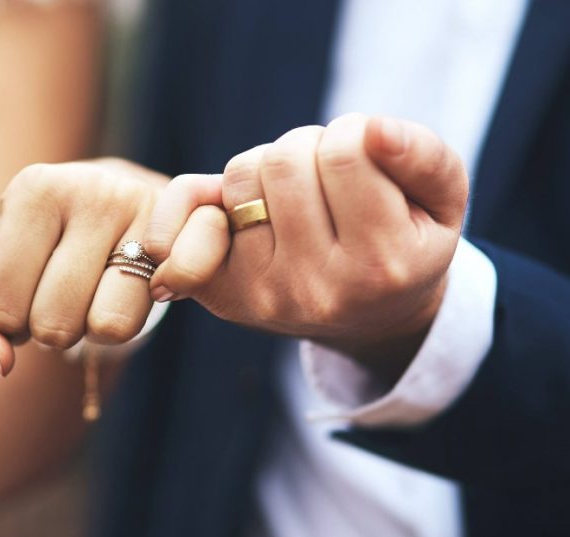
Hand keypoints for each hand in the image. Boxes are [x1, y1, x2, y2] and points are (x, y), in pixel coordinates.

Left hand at [0, 159, 167, 375]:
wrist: (111, 206)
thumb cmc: (30, 250)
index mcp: (32, 188)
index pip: (2, 311)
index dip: (9, 320)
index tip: (25, 285)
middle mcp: (91, 188)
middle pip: (54, 325)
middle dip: (51, 327)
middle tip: (62, 291)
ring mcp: (145, 209)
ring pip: (106, 328)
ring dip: (94, 329)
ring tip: (94, 290)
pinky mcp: (188, 235)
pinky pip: (150, 318)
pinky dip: (132, 320)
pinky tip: (134, 290)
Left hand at [145, 114, 468, 377]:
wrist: (368, 316)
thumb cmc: (405, 242)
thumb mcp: (441, 202)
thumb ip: (423, 157)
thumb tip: (375, 129)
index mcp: (381, 265)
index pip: (345, 153)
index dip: (354, 132)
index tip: (365, 151)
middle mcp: (317, 288)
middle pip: (284, 161)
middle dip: (308, 147)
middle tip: (327, 172)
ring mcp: (262, 294)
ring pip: (241, 176)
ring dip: (266, 167)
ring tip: (295, 193)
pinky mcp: (221, 292)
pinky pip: (185, 214)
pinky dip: (199, 195)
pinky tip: (226, 207)